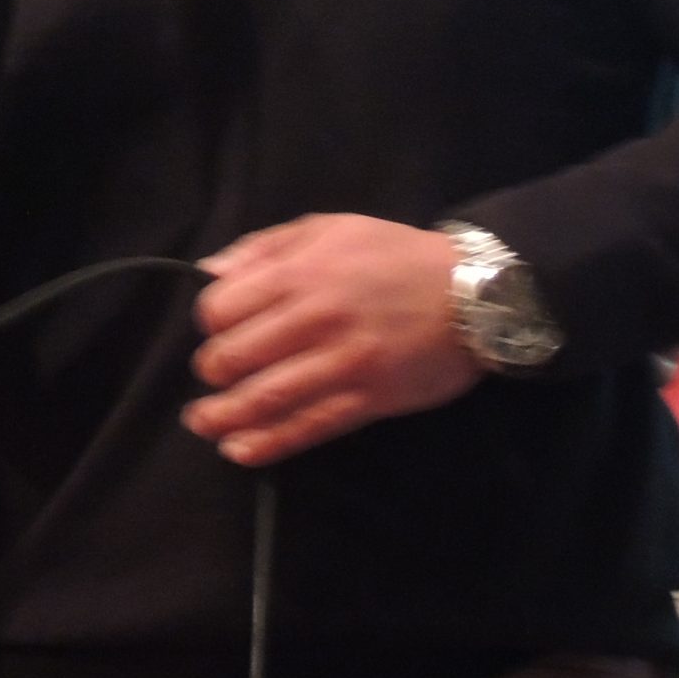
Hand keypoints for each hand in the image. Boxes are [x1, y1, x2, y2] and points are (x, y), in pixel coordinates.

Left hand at [183, 215, 480, 465]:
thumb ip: (266, 246)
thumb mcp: (330, 227)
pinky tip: (240, 449)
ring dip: (224, 416)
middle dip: (212, 372)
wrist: (475, 293)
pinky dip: (268, 443)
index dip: (211, 323)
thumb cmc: (396, 255)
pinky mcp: (368, 399)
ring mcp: (342, 363)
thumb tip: (211, 270)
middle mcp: (315, 319)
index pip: (223, 308)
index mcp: (301, 273)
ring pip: (266, 398)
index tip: (218, 330)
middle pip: (236, 357)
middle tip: (213, 378)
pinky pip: (309, 426)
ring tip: (203, 423)